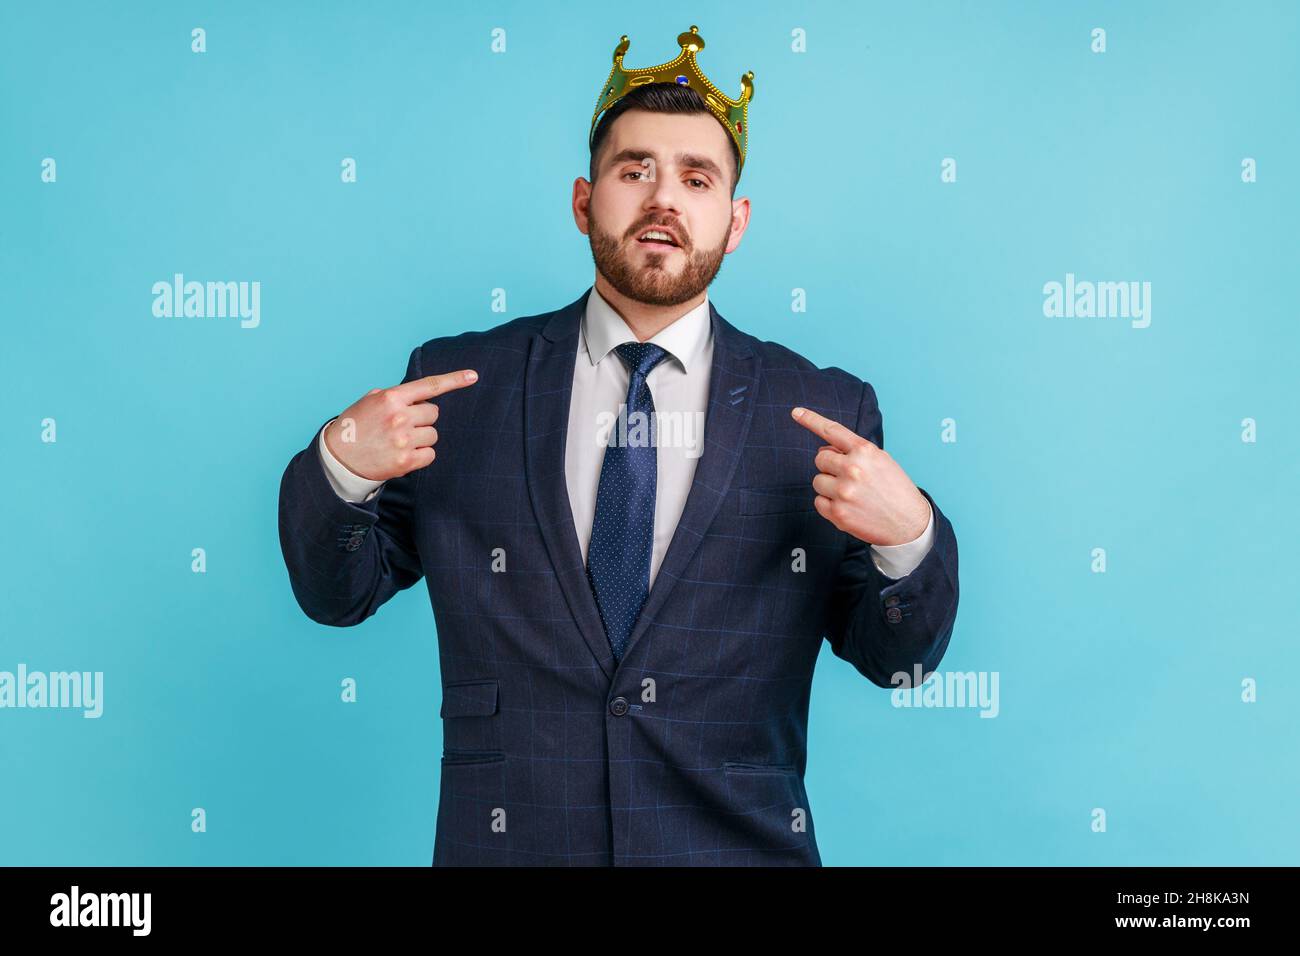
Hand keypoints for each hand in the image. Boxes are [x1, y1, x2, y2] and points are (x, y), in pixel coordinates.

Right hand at [324, 369, 478, 481]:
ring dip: (421, 437)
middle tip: (402, 426)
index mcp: (391, 398)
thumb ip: (396, 396)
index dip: (454, 380)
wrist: (339, 458)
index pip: (429, 386)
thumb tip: (421, 397)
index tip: (473, 376)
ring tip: (399, 441)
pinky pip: (430, 454)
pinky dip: (421, 455)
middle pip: (433, 413)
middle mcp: (399, 417)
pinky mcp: (406, 462)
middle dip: (422, 418)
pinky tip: (402, 454)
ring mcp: (403, 441)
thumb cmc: (356, 426)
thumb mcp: (370, 401)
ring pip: (433, 434)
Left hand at [791, 406, 930, 545]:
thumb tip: (824, 451)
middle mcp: (852, 469)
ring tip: (852, 494)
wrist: (910, 523)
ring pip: (818, 481)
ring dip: (829, 487)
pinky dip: (829, 505)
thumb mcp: (881, 461)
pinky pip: (819, 502)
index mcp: (865, 451)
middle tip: (848, 478)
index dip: (811, 419)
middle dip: (829, 467)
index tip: (796, 412)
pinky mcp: (838, 513)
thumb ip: (853, 452)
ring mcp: (843, 492)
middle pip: (819, 459)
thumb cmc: (895, 490)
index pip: (832, 430)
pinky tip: (849, 507)